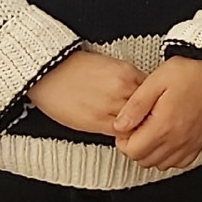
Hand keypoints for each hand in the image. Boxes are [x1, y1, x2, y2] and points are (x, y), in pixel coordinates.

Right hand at [25, 50, 145, 135]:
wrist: (47, 72)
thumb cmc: (74, 68)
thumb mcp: (108, 66)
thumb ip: (128, 81)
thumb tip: (143, 95)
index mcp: (126, 72)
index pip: (153, 92)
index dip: (155, 101)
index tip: (154, 108)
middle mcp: (122, 88)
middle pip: (150, 109)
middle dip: (150, 116)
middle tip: (150, 122)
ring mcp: (111, 106)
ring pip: (137, 123)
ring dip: (138, 127)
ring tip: (136, 128)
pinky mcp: (97, 121)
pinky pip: (121, 133)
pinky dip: (124, 134)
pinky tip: (121, 131)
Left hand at [112, 56, 201, 169]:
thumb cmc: (188, 73)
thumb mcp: (154, 81)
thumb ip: (135, 106)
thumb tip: (119, 125)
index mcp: (164, 125)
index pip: (133, 150)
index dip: (123, 140)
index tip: (126, 127)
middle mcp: (178, 139)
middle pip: (145, 160)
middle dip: (135, 147)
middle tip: (137, 128)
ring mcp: (190, 144)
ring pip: (161, 165)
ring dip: (151, 153)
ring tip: (151, 132)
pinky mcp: (200, 143)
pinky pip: (180, 163)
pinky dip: (170, 157)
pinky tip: (167, 140)